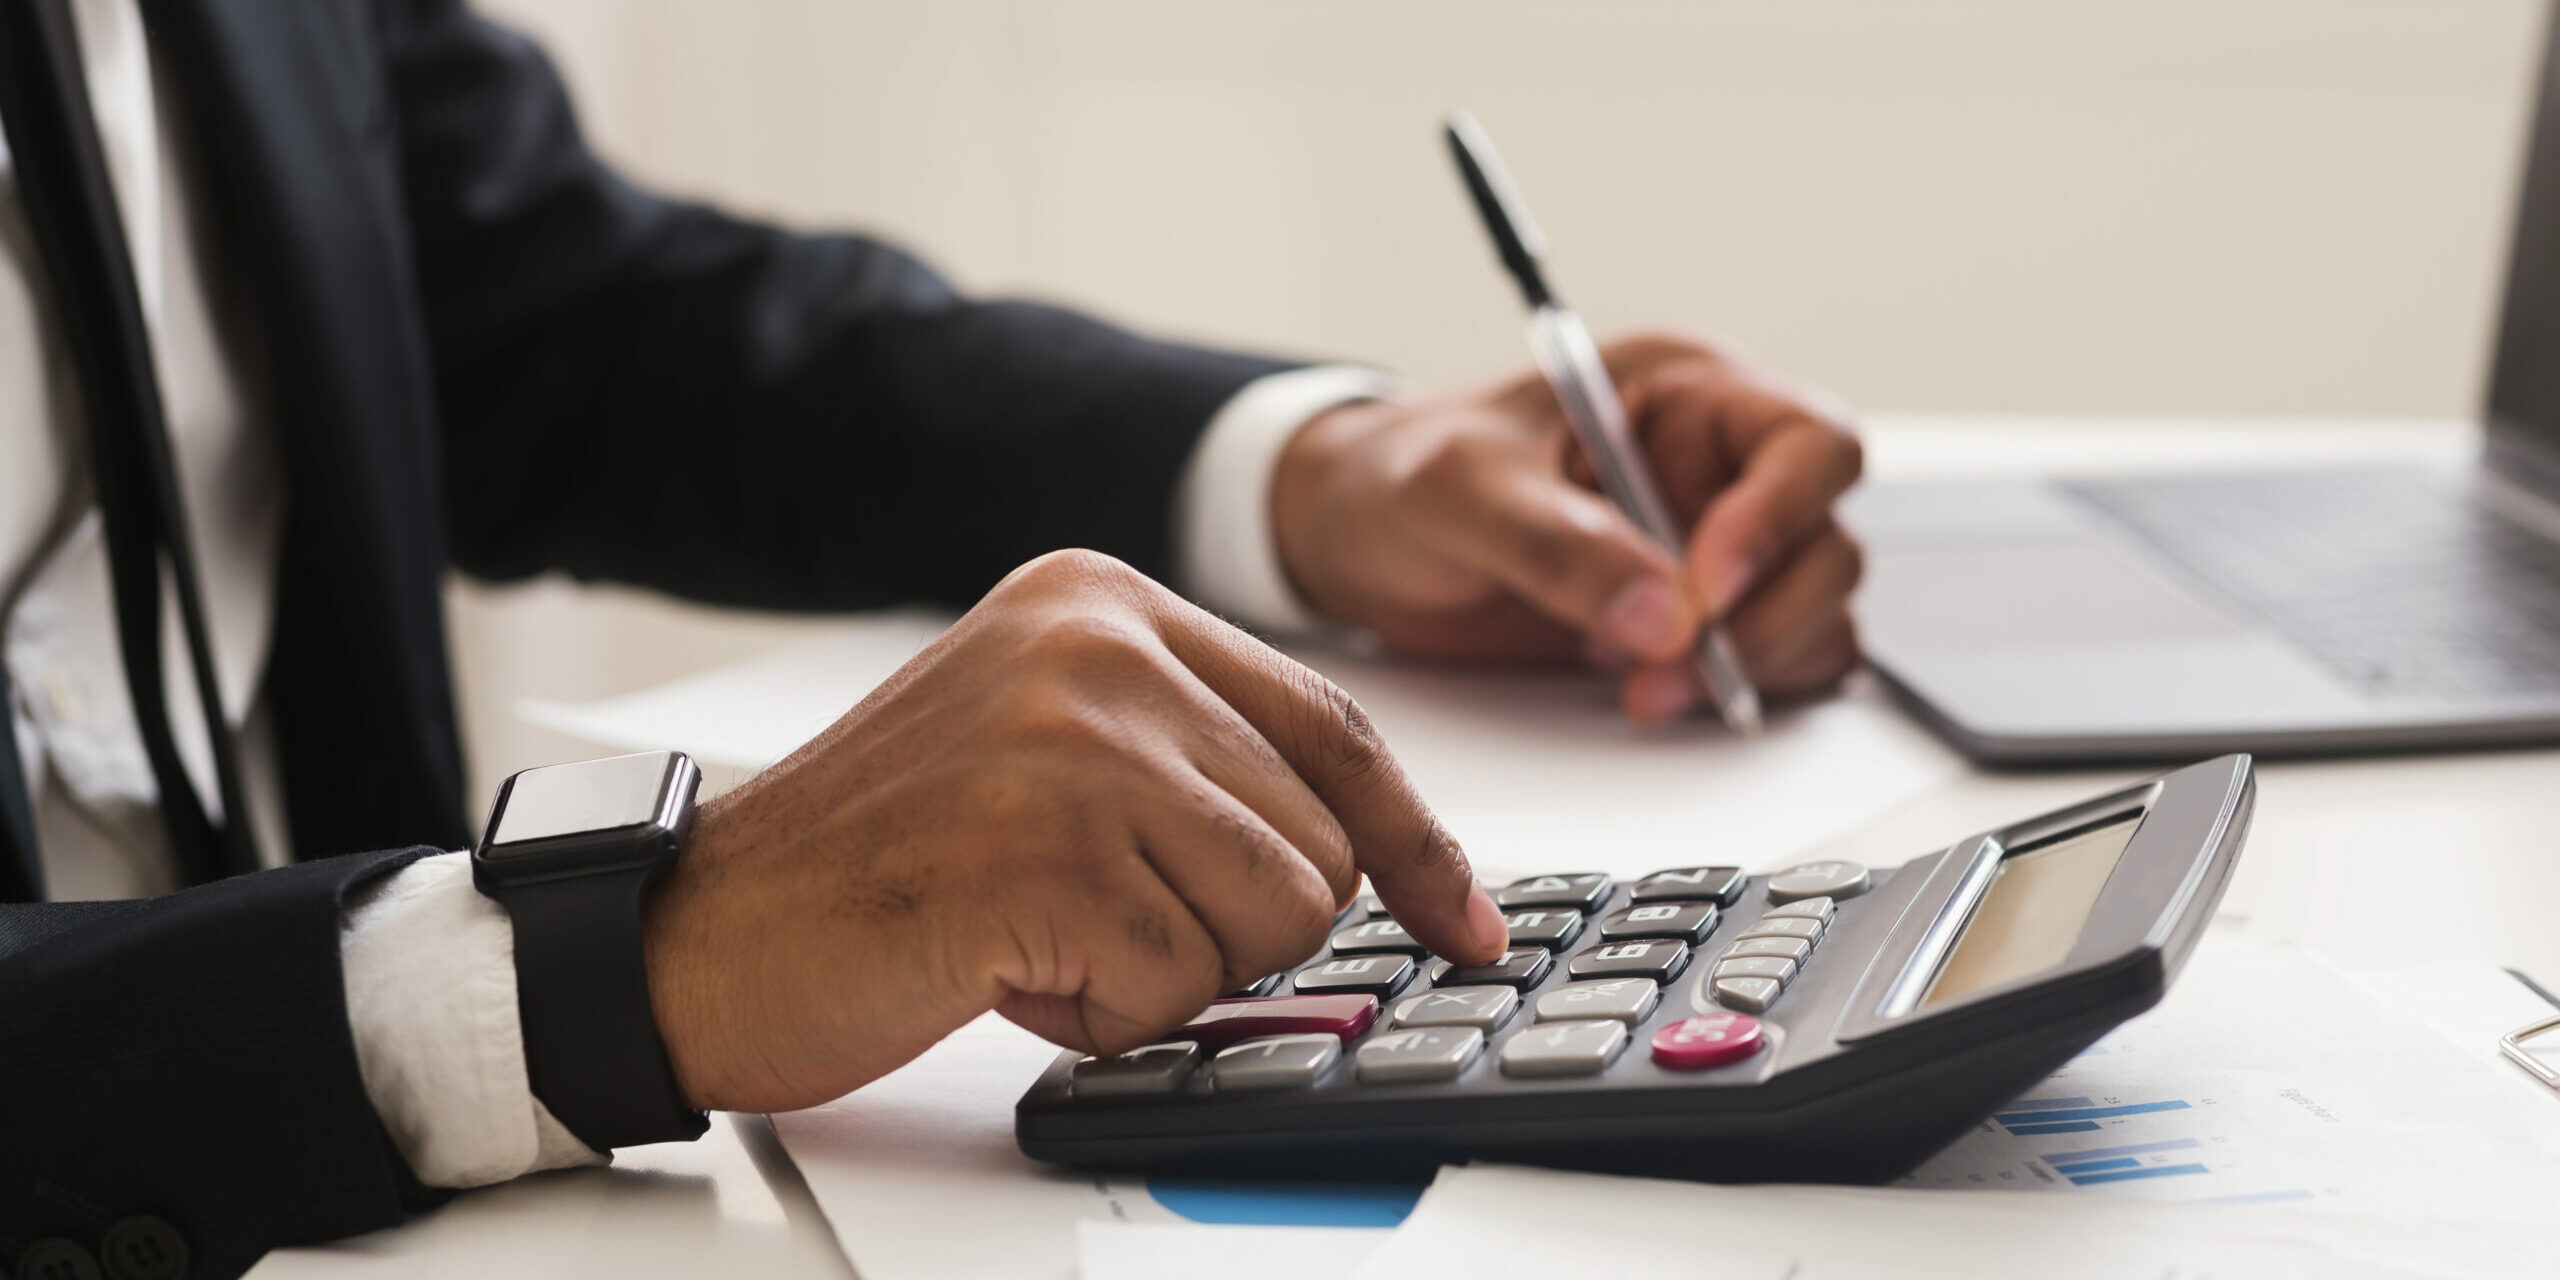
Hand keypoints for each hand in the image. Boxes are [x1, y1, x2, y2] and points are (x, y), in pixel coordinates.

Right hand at [639, 550, 1508, 1112]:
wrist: (701, 928)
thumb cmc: (882, 861)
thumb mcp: (1051, 749)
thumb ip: (1194, 760)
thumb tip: (1376, 855)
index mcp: (1106, 601)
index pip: (1334, 726)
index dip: (1415, 840)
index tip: (1462, 917)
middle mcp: (1100, 643)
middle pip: (1319, 840)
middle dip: (1228, 924)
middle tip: (1086, 913)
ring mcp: (1074, 736)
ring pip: (1275, 915)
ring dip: (1169, 968)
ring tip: (1040, 929)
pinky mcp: (1045, 845)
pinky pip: (1180, 982)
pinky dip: (1102, 1011)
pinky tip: (1001, 962)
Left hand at [1272, 329, 1864, 722]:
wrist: (1351, 541)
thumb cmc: (1401, 476)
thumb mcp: (1459, 489)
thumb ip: (1556, 543)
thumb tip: (1664, 615)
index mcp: (1686, 391)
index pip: (1807, 442)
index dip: (1780, 517)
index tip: (1706, 586)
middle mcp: (1719, 466)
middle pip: (1825, 541)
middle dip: (1765, 616)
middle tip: (1668, 664)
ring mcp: (1713, 549)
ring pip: (1812, 612)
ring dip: (1750, 666)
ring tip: (1642, 689)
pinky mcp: (1692, 623)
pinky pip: (1768, 664)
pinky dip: (1730, 693)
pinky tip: (1645, 693)